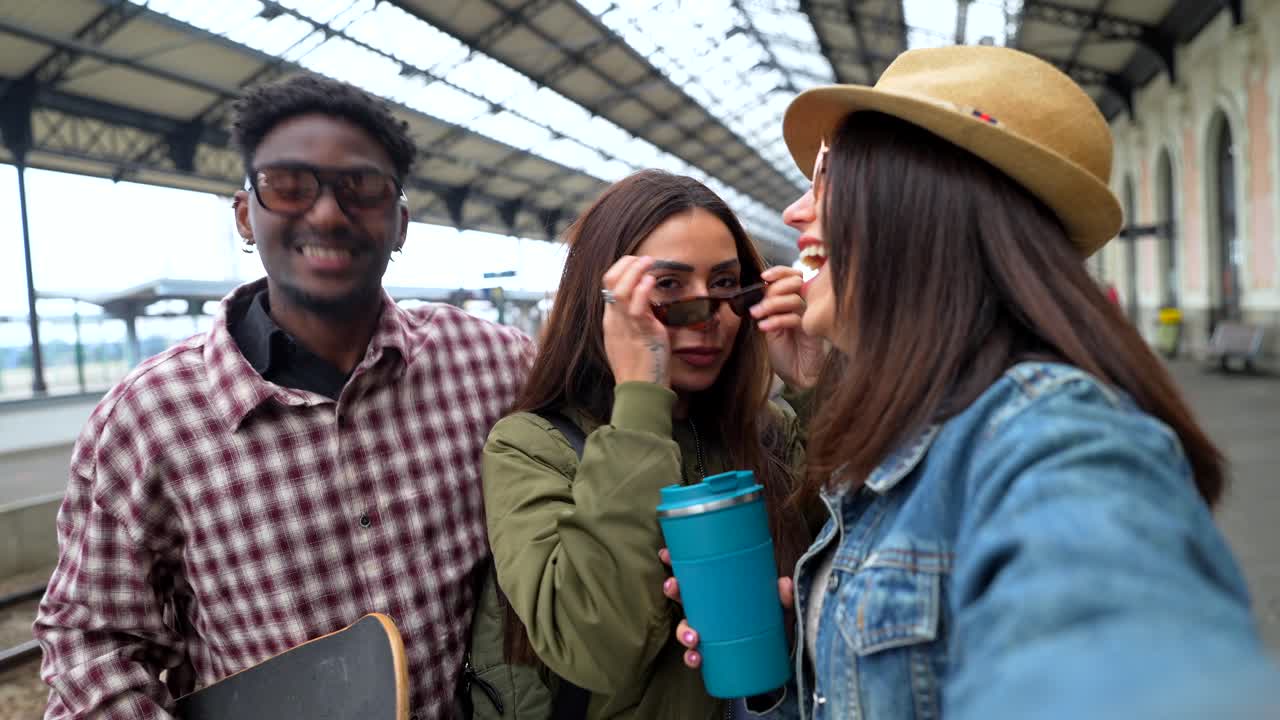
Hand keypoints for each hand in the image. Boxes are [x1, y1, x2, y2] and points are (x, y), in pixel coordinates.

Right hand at [602, 256, 670, 386]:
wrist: (640, 391)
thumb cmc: (640, 367)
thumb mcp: (632, 339)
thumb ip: (635, 320)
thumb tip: (646, 303)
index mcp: (610, 321)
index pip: (608, 285)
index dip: (622, 268)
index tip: (638, 263)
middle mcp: (614, 320)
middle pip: (609, 281)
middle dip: (627, 263)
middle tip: (645, 258)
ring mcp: (625, 326)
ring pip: (620, 289)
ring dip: (636, 269)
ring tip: (650, 262)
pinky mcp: (640, 333)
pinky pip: (637, 306)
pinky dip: (643, 289)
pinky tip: (651, 281)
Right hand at [659, 548, 794, 668]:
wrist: (777, 653)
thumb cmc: (770, 619)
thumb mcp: (777, 604)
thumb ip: (783, 595)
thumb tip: (784, 584)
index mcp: (717, 591)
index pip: (694, 573)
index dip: (675, 562)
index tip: (665, 553)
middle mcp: (708, 609)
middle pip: (683, 597)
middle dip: (673, 590)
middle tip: (673, 586)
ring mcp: (709, 631)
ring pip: (685, 628)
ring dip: (683, 631)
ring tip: (693, 636)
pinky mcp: (713, 652)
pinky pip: (695, 655)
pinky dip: (692, 657)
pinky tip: (696, 658)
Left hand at [750, 266, 826, 389]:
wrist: (796, 376)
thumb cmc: (785, 352)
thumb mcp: (770, 326)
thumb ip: (767, 308)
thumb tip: (756, 291)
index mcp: (795, 300)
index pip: (793, 276)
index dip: (780, 272)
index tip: (763, 277)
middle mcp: (805, 306)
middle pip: (795, 282)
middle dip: (774, 289)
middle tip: (759, 306)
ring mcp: (810, 317)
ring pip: (794, 299)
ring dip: (771, 305)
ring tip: (757, 315)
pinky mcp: (812, 331)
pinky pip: (795, 318)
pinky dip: (777, 320)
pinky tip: (764, 328)